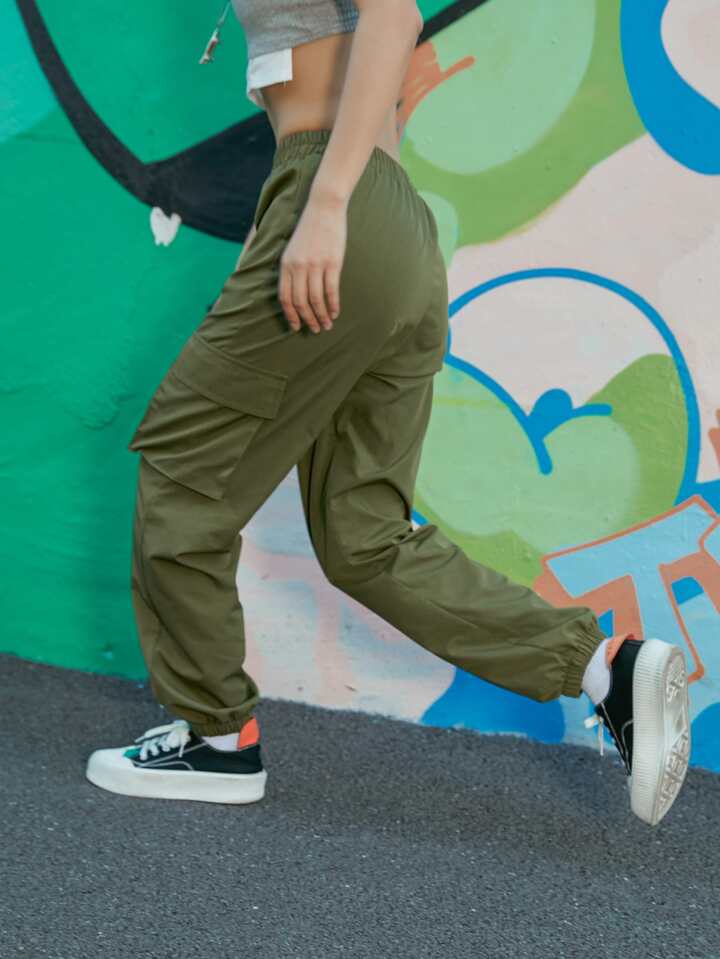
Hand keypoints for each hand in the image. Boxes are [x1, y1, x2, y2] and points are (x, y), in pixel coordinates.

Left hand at [278, 193, 346, 333]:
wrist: (324, 208)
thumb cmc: (309, 230)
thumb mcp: (293, 249)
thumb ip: (292, 269)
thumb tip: (296, 294)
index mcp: (286, 264)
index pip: (285, 297)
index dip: (290, 315)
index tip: (296, 326)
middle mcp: (298, 266)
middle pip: (300, 302)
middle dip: (307, 319)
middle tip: (315, 330)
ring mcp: (315, 265)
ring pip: (316, 300)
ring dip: (321, 316)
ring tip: (327, 325)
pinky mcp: (332, 263)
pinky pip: (331, 291)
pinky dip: (333, 305)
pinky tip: (335, 312)